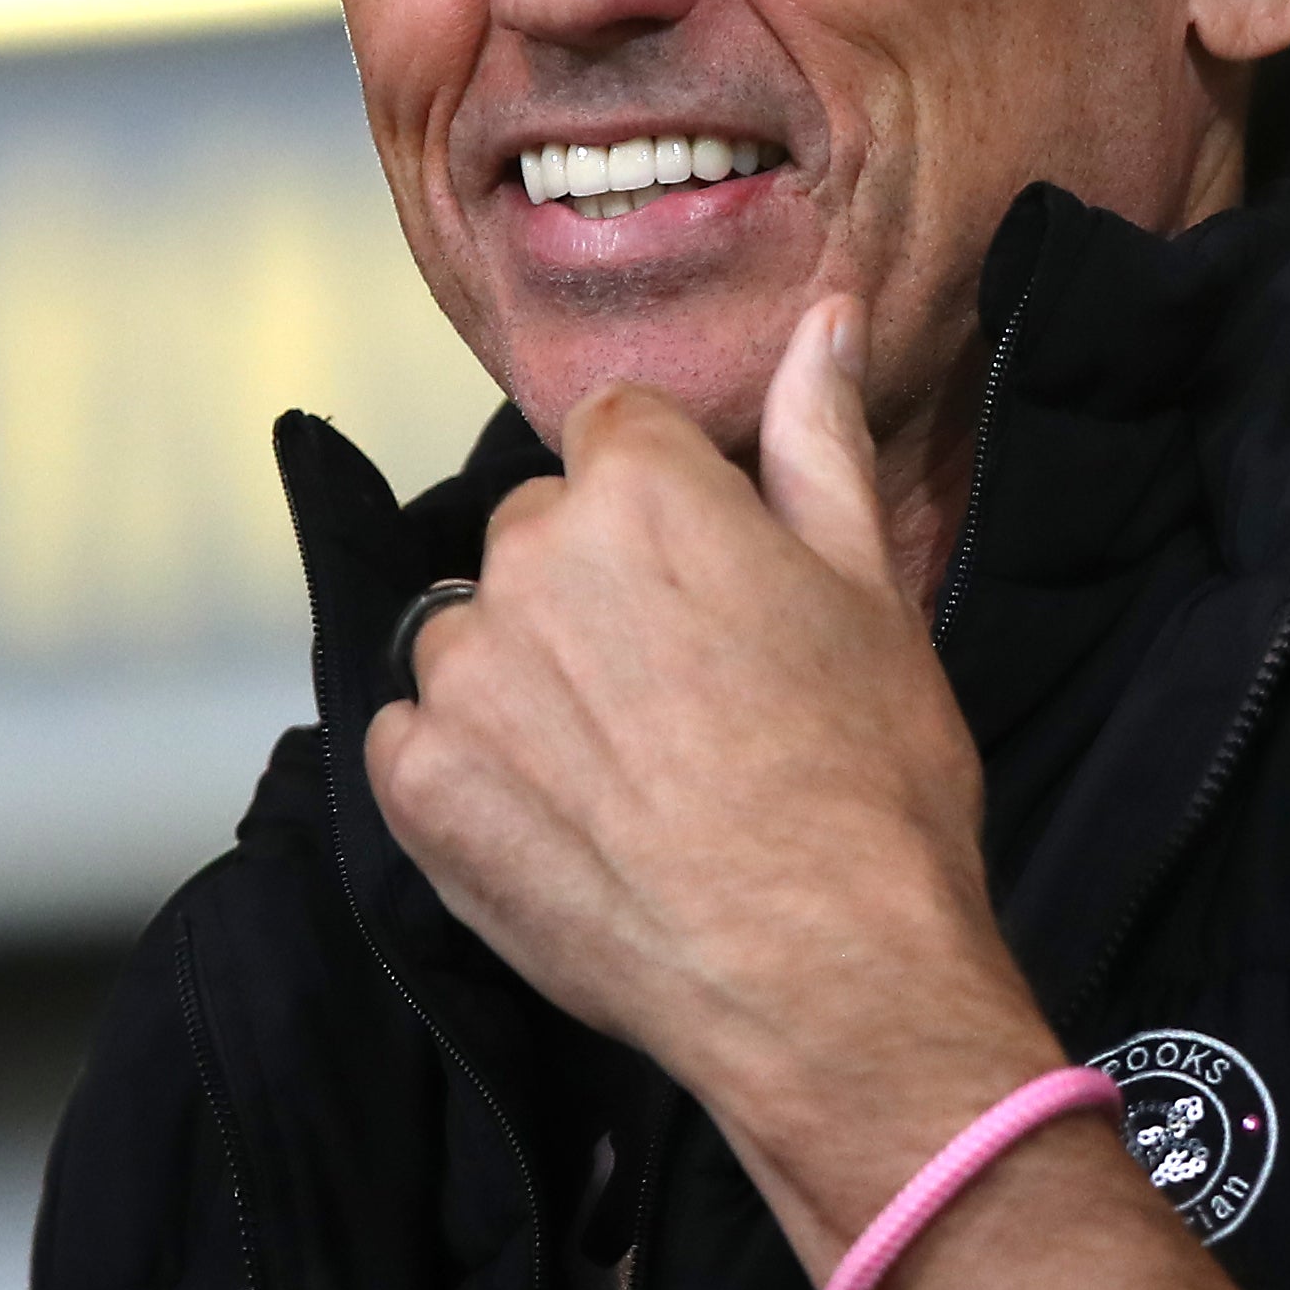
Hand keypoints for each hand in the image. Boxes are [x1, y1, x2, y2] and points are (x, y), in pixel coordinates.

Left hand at [366, 300, 1053, 1225]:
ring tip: (633, 772)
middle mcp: (526, 560)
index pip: (621, 433)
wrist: (826, 974)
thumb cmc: (872, 783)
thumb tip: (823, 315)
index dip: (677, 504)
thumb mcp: (873, 590)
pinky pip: (422, 738)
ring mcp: (460, 677)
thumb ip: (821, 438)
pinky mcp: (416, 787)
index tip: (720, 585)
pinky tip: (572, 820)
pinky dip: (476, 770)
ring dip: (531, 680)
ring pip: (477, 635)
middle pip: (542, 532)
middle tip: (693, 696)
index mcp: (643, 490)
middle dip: (599, 590)